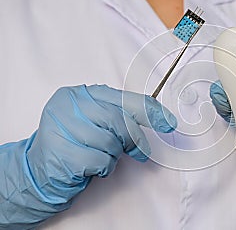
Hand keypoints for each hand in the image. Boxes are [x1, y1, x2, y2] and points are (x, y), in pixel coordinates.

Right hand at [0, 84, 175, 228]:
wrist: (40, 169)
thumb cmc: (74, 143)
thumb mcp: (96, 122)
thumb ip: (120, 116)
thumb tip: (158, 118)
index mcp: (80, 94)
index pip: (123, 98)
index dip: (150, 111)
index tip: (168, 122)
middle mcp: (69, 106)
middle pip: (120, 120)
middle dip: (133, 139)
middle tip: (138, 151)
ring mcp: (62, 128)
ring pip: (112, 142)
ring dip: (114, 155)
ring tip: (101, 156)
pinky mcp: (61, 152)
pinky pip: (101, 160)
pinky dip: (104, 167)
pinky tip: (92, 166)